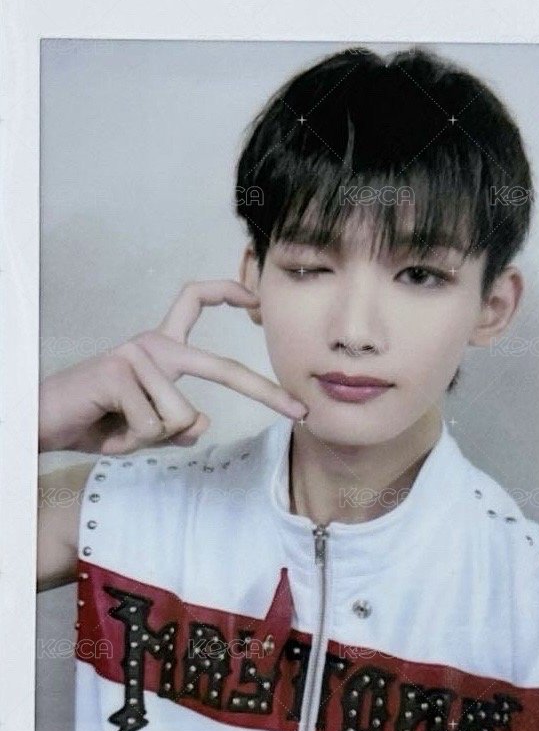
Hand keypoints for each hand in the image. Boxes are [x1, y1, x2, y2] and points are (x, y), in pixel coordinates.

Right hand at [39, 279, 307, 454]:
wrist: (47, 422)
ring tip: (120, 426)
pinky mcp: (120, 370)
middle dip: (264, 393)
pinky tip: (109, 424)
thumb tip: (203, 422)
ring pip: (181, 415)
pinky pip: (154, 422)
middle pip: (221, 367)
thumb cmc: (99, 421)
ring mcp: (138, 353)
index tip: (257, 299)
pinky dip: (134, 438)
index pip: (194, 301)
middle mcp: (154, 344)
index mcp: (162, 349)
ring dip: (152, 436)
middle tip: (299, 412)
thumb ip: (179, 426)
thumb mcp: (148, 429)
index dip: (228, 292)